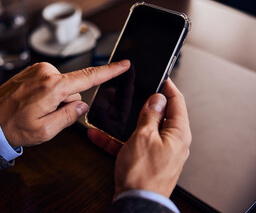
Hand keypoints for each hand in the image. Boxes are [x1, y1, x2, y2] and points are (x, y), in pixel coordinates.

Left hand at [0, 60, 129, 147]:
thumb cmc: (13, 126)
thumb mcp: (45, 130)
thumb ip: (69, 116)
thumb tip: (81, 104)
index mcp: (52, 87)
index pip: (88, 78)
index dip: (109, 72)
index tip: (124, 64)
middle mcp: (46, 73)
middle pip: (73, 89)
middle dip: (66, 103)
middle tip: (45, 116)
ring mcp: (38, 70)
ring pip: (62, 86)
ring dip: (55, 100)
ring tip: (36, 110)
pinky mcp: (33, 71)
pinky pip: (51, 82)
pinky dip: (48, 94)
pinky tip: (33, 103)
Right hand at [87, 79, 190, 197]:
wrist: (135, 203)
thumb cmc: (143, 175)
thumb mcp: (144, 136)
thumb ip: (150, 115)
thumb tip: (157, 99)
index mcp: (178, 133)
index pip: (177, 102)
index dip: (168, 88)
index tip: (161, 78)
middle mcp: (171, 142)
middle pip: (159, 115)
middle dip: (143, 105)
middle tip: (133, 94)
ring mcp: (158, 151)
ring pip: (141, 129)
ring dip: (125, 123)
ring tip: (110, 116)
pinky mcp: (145, 160)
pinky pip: (131, 144)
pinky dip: (117, 139)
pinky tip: (99, 135)